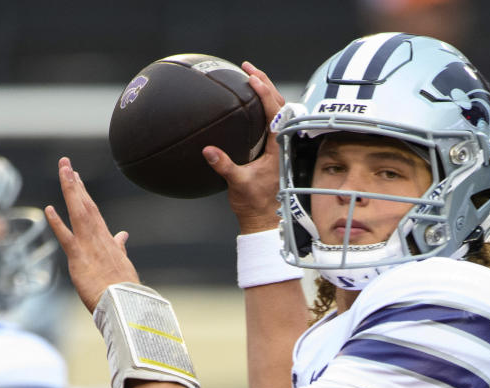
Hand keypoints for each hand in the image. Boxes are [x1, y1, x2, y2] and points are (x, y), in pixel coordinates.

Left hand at [45, 157, 139, 312]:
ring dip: (70, 190)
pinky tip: (49, 209)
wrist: (125, 303)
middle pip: (85, 205)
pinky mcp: (79, 258)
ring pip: (78, 212)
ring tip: (63, 170)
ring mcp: (89, 246)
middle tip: (66, 164)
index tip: (76, 178)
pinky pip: (66, 237)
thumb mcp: (123, 263)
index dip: (83, 193)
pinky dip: (57, 223)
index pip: (93, 211)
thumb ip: (119, 247)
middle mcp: (98, 238)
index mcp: (107, 240)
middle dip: (75, 183)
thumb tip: (123, 235)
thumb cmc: (124, 288)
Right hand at [202, 62, 284, 233]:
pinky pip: (269, 121)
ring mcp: (277, 145)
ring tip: (250, 75)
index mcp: (278, 147)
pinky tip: (248, 101)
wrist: (263, 218)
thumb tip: (208, 151)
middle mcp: (281, 143)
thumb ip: (224, 166)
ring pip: (277, 111)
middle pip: (279, 105)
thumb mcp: (238, 183)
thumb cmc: (254, 203)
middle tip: (248, 67)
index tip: (252, 79)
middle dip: (265, 83)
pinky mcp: (271, 150)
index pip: (275, 113)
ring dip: (266, 92)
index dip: (265, 93)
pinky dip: (262, 106)